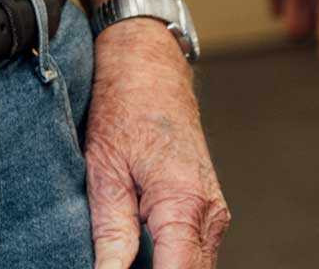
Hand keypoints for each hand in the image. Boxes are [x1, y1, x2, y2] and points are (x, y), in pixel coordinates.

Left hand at [84, 18, 230, 268]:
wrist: (149, 68)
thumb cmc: (124, 110)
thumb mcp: (104, 172)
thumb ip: (112, 234)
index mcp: (183, 204)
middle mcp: (210, 214)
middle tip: (113, 263)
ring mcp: (214, 213)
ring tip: (122, 259)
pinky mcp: (208, 211)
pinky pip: (195, 254)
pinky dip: (170, 262)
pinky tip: (140, 256)